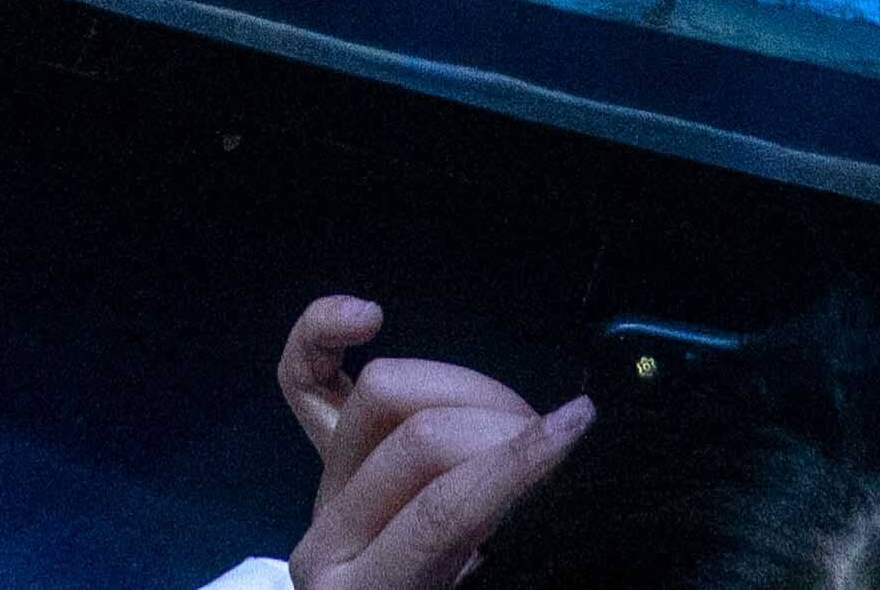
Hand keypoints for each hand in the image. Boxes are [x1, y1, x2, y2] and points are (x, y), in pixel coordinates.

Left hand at [279, 297, 589, 589]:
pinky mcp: (324, 459)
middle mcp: (327, 537)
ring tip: (520, 423)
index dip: (514, 464)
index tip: (578, 431)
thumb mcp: (491, 589)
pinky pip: (301, 379)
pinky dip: (323, 332)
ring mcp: (323, 490)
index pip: (441, 511)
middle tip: (563, 443)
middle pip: (416, 435)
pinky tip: (369, 317)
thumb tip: (556, 471)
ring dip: (468, 389)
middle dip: (501, 427)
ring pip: (382, 390)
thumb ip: (510, 542)